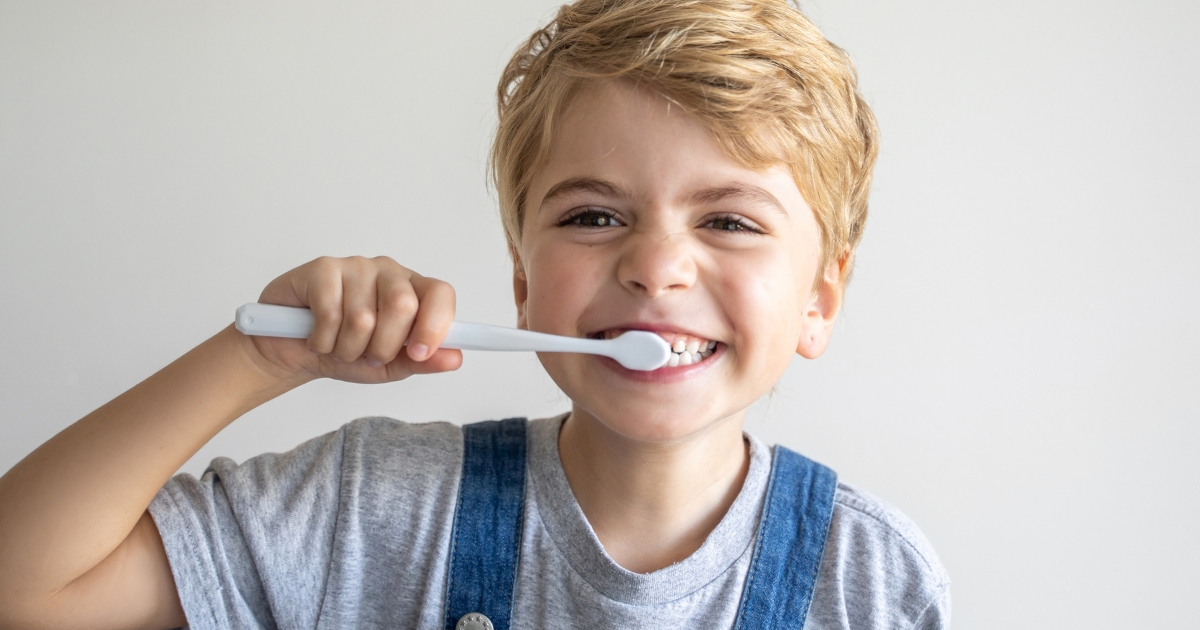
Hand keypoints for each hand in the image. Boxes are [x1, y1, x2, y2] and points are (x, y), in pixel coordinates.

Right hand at [246, 256, 461, 383]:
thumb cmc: (344, 352)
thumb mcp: (389, 366)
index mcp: (412, 291)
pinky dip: (322, 339)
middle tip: (365, 355)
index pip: (440, 294)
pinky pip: (330, 313)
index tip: (419, 354)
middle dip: (382, 347)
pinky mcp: (323, 268)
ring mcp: (356, 266)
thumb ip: (422, 362)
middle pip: (402, 306)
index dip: (434, 326)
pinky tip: (316, 335)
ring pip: (362, 318)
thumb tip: (455, 358)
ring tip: (337, 346)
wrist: (294, 351)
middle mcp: (388, 272)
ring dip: (347, 348)